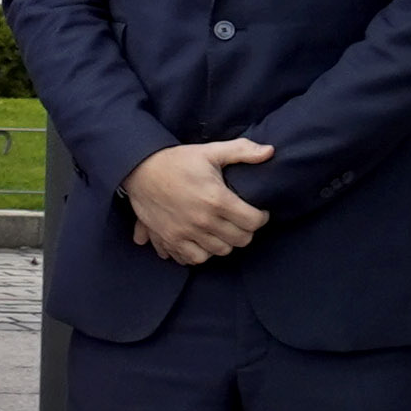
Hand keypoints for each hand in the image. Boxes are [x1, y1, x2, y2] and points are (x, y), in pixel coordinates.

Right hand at [123, 138, 275, 265]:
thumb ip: (242, 151)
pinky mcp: (171, 238)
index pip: (254, 222)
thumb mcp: (210, 151)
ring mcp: (186, 232)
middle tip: (240, 220)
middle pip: (241, 239)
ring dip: (225, 242)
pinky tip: (203, 241)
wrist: (138, 169)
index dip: (261, 217)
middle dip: (245, 230)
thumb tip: (271, 152)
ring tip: (223, 230)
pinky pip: (195, 258)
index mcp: (217, 199)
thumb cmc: (176, 160)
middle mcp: (203, 220)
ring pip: (221, 251)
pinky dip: (202, 253)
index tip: (256, 211)